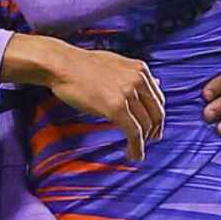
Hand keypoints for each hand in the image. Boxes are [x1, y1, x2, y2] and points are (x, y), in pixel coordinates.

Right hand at [46, 45, 165, 161]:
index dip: (157, 117)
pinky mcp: (115, 108)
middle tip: (149, 141)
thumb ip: (135, 76)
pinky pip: (134, 133)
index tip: (153, 127)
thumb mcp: (116, 64)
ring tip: (136, 152)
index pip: (158, 99)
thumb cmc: (83, 65)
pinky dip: (136, 148)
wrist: (62, 65)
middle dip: (154, 131)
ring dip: (143, 143)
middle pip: (156, 113)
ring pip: (146, 125)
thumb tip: (158, 83)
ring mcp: (127, 94)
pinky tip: (134, 155)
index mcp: (140, 69)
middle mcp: (138, 80)